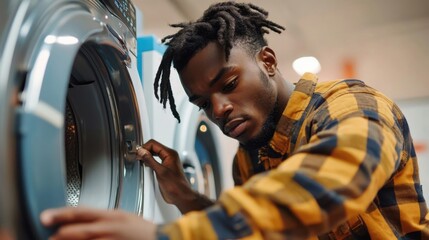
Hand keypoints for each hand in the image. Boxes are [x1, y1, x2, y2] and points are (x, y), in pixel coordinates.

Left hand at [40, 207, 155, 239]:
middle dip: (59, 235)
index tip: (45, 217)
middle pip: (76, 231)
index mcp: (110, 215)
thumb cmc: (142, 230)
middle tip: (50, 238)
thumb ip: (103, 218)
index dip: (60, 214)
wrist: (160, 239)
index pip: (80, 211)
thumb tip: (84, 220)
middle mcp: (108, 228)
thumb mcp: (122, 217)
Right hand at [137, 139, 213, 212]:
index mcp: (170, 154)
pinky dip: (149, 160)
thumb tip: (142, 152)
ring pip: (154, 153)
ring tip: (139, 159)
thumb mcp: (160, 171)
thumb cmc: (175, 185)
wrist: (180, 195)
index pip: (154, 144)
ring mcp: (168, 162)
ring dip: (147, 155)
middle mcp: (169, 156)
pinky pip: (156, 160)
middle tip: (137, 156)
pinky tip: (145, 164)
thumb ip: (150, 160)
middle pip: (154, 147)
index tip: (138, 153)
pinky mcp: (165, 168)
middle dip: (145, 150)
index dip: (144, 147)